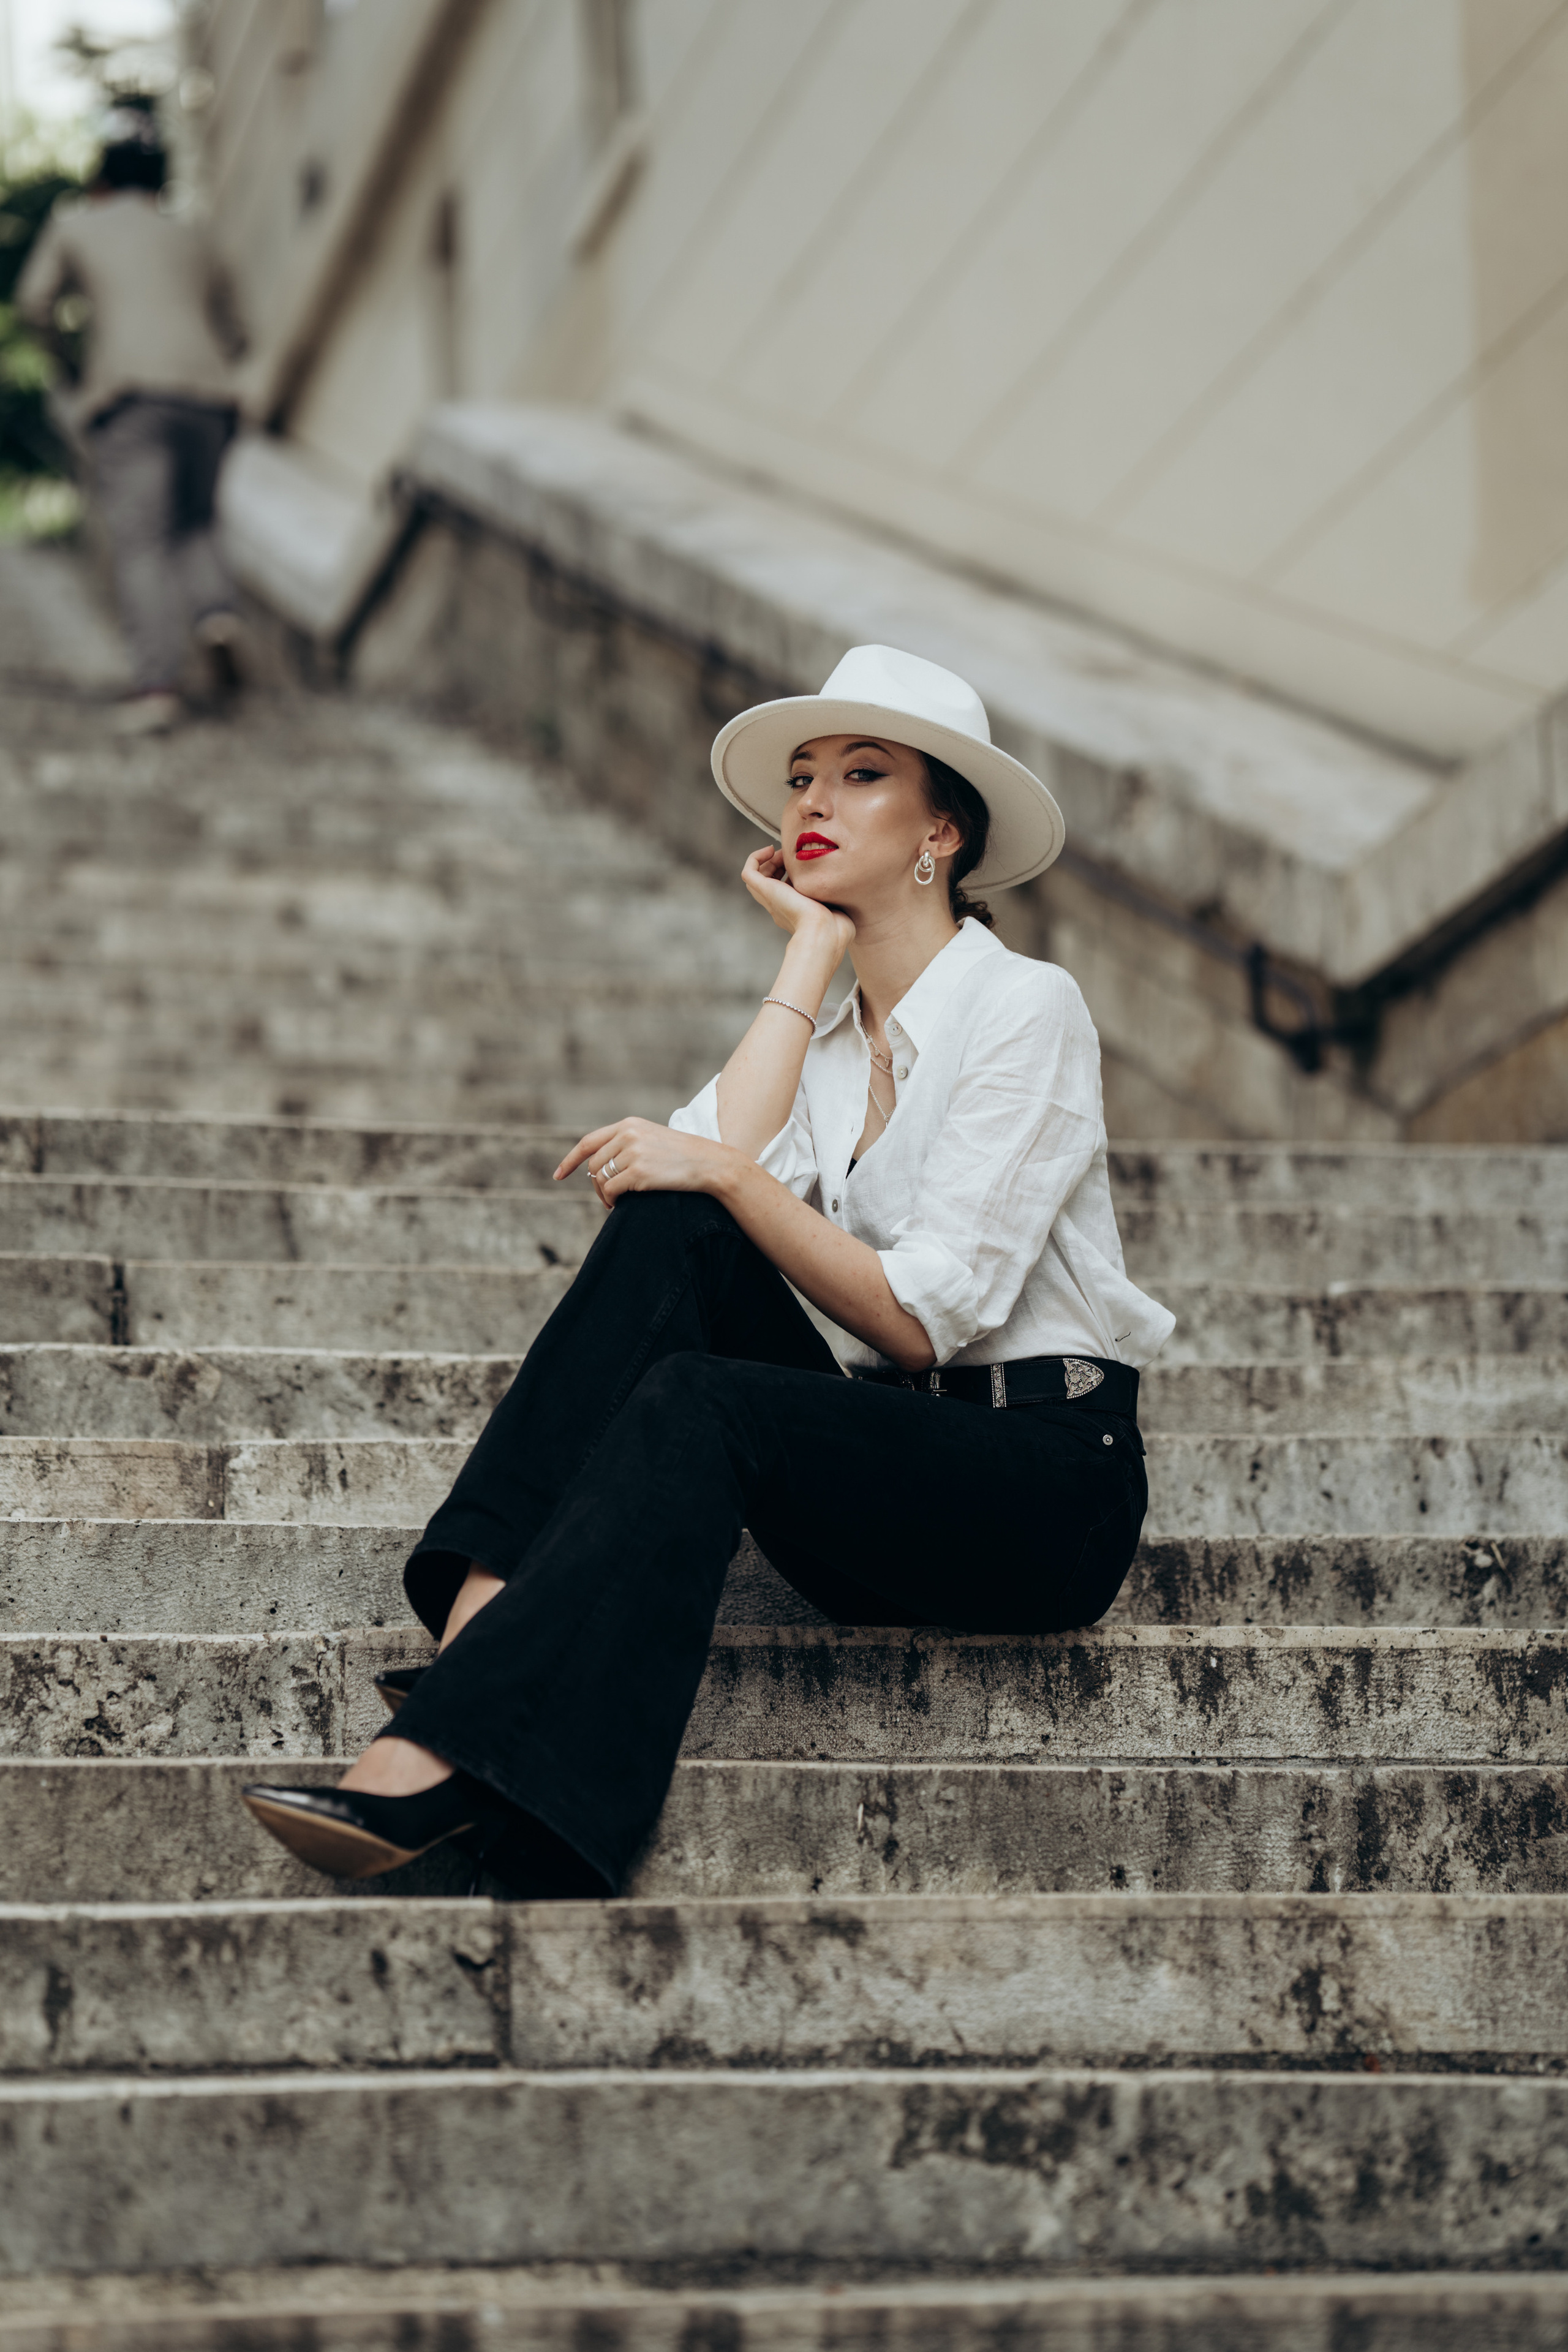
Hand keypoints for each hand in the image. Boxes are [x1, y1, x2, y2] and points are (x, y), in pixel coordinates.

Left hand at [555, 1117, 732, 1206]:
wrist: (711, 1165)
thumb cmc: (684, 1157)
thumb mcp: (653, 1140)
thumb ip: (626, 1145)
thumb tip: (597, 1168)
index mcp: (629, 1124)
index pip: (588, 1142)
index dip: (570, 1160)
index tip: (558, 1175)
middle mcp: (628, 1134)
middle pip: (593, 1164)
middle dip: (594, 1184)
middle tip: (607, 1198)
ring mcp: (633, 1152)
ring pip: (599, 1178)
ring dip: (603, 1194)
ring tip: (614, 1202)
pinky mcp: (639, 1171)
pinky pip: (611, 1190)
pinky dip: (611, 1201)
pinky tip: (619, 1205)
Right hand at [742, 847, 854, 958]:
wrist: (826, 932)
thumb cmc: (836, 925)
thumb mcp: (836, 904)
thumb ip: (834, 893)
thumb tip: (839, 881)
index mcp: (795, 912)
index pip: (783, 889)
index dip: (788, 872)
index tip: (802, 864)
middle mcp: (780, 906)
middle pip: (767, 882)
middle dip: (777, 864)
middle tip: (789, 856)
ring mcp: (771, 899)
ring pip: (756, 877)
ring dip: (767, 860)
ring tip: (779, 852)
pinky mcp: (766, 891)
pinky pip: (748, 872)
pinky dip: (755, 857)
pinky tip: (770, 850)